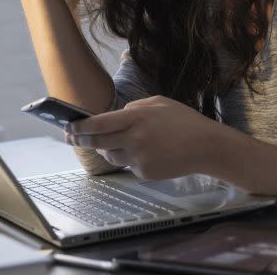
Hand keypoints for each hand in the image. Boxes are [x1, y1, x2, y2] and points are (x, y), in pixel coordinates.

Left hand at [64, 95, 220, 178]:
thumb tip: (116, 114)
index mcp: (137, 118)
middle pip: (98, 142)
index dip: (81, 127)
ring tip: (125, 142)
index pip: (99, 123)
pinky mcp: (145, 172)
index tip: (69, 127)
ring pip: (111, 156)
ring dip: (110, 149)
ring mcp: (139, 158)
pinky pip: (129, 165)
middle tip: (71, 139)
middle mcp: (135, 138)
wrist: (207, 147)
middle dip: (81, 141)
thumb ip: (134, 108)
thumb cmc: (185, 122)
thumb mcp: (159, 103)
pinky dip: (132, 159)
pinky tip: (150, 152)